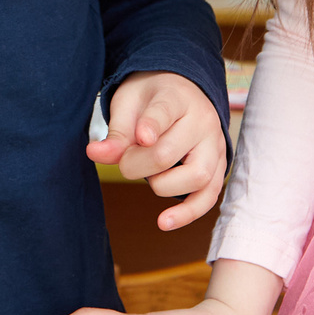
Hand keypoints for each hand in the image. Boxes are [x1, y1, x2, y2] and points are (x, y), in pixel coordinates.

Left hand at [88, 71, 226, 229]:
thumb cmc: (151, 98)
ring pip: (197, 177)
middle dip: (137, 165)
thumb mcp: (128, 103)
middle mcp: (202, 121)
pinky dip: (187, 213)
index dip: (151, 126)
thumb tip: (95, 154)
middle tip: (127, 160)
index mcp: (176, 97)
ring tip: (150, 174)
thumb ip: (116, 131)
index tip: (142, 137)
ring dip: (162, 185)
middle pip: (169, 154)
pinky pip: (209, 197)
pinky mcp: (219, 168)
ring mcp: (215, 146)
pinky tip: (164, 222)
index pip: (165, 111)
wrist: (182, 92)